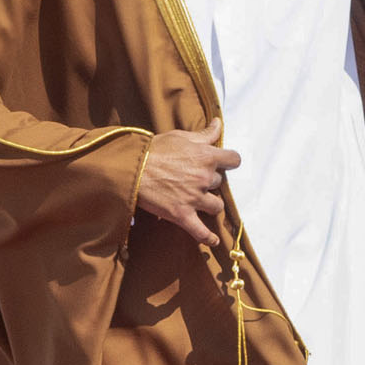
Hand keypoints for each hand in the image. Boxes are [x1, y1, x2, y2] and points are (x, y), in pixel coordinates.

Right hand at [135, 117, 241, 244]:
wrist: (130, 168)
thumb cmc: (154, 149)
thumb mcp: (180, 136)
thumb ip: (204, 134)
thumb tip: (219, 123)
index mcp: (206, 156)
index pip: (234, 160)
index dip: (229, 162)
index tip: (224, 163)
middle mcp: (204, 178)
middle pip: (219, 183)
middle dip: (209, 181)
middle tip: (193, 179)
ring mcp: (194, 198)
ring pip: (215, 205)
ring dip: (210, 203)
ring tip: (200, 202)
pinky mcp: (182, 214)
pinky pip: (200, 231)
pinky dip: (207, 237)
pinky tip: (213, 241)